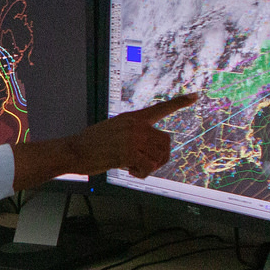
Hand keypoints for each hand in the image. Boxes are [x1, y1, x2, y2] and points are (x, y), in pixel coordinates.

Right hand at [81, 93, 197, 177]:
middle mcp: (135, 126)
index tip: (195, 95)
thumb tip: (147, 145)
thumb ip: (131, 131)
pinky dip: (142, 174)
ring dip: (150, 167)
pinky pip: (149, 167)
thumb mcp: (112, 128)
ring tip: (134, 167)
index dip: (179, 102)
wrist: (74, 150)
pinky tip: (131, 171)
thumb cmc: (91, 143)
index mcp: (132, 117)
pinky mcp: (128, 153)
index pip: (160, 108)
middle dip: (160, 156)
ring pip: (159, 156)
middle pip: (166, 141)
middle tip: (146, 163)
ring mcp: (132, 139)